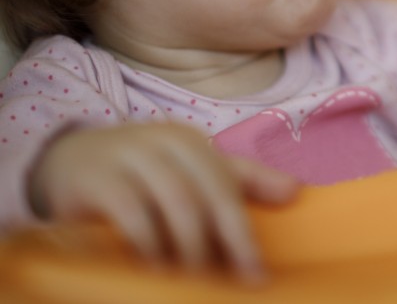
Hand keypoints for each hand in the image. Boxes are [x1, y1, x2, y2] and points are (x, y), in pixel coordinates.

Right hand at [28, 123, 298, 279]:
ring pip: (173, 202)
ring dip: (185, 247)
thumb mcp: (192, 170)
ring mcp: (129, 156)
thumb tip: (295, 192)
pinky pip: (129, 212)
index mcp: (192, 144)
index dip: (243, 234)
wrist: (68, 159)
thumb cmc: (143, 171)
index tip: (256, 277)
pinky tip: (152, 269)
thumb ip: (242, 181)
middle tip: (225, 285)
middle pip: (205, 195)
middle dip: (221, 244)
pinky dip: (145, 243)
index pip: (228, 188)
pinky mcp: (95, 178)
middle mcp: (164, 143)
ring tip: (191, 282)